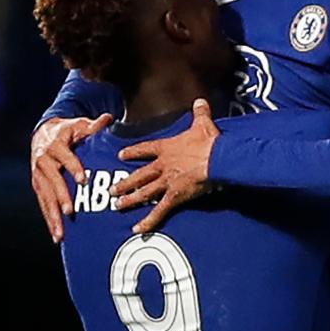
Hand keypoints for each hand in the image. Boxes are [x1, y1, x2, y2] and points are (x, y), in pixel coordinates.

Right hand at [31, 114, 112, 241]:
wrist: (43, 133)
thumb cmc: (68, 131)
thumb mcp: (80, 124)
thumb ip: (94, 125)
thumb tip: (108, 118)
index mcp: (56, 144)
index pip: (65, 157)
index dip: (74, 167)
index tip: (83, 180)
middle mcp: (44, 160)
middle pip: (52, 181)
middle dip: (61, 197)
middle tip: (70, 211)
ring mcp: (38, 174)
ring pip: (45, 197)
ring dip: (52, 215)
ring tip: (60, 233)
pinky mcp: (37, 185)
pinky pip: (42, 203)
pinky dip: (49, 219)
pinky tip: (56, 235)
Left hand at [111, 99, 218, 233]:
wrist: (217, 158)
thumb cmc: (209, 142)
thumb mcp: (203, 124)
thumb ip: (199, 113)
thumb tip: (200, 101)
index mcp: (167, 148)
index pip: (145, 149)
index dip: (132, 152)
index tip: (120, 155)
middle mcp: (163, 165)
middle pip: (140, 175)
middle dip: (125, 182)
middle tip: (112, 189)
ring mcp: (167, 182)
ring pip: (144, 192)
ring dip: (130, 199)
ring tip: (117, 205)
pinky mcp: (175, 196)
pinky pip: (159, 211)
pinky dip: (148, 221)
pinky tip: (137, 229)